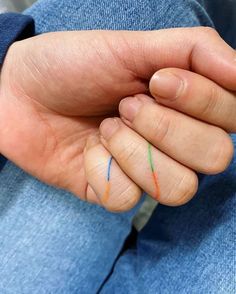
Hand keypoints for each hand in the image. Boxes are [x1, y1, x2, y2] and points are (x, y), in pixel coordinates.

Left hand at [1, 27, 235, 210]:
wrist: (22, 92)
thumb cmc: (75, 64)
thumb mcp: (135, 45)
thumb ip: (195, 51)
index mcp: (185, 106)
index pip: (232, 119)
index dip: (202, 101)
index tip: (157, 80)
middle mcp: (173, 142)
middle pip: (215, 158)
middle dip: (166, 128)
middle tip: (126, 104)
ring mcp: (144, 172)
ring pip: (178, 189)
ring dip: (136, 151)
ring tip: (106, 125)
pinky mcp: (114, 191)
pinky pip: (127, 198)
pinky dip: (103, 169)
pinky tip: (88, 149)